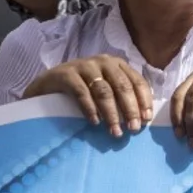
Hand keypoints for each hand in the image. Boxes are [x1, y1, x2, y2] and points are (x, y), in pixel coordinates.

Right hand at [24, 54, 152, 137]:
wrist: (47, 83)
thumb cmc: (81, 87)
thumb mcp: (104, 87)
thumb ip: (120, 95)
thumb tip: (140, 118)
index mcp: (117, 64)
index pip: (136, 81)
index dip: (143, 100)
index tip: (146, 119)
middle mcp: (104, 62)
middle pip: (122, 86)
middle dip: (130, 109)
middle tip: (133, 128)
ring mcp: (85, 66)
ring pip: (104, 91)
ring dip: (112, 113)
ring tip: (115, 131)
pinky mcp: (66, 74)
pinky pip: (81, 92)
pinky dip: (90, 108)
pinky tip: (95, 122)